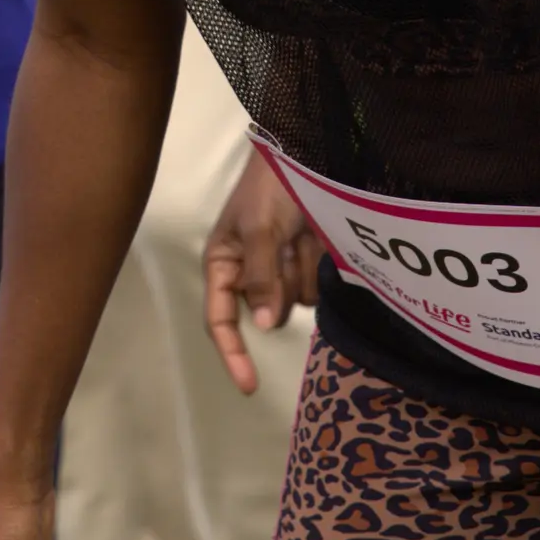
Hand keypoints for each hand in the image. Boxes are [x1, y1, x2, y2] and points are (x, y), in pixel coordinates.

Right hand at [203, 155, 327, 394]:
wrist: (305, 155)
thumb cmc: (268, 187)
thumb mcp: (258, 228)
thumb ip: (260, 277)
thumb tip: (261, 325)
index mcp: (223, 266)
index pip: (220, 320)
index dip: (233, 354)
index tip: (249, 384)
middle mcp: (249, 274)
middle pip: (268, 311)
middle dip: (282, 284)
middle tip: (287, 244)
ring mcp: (280, 270)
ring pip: (298, 299)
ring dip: (303, 268)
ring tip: (302, 231)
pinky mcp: (307, 263)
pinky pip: (318, 284)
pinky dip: (318, 262)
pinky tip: (315, 234)